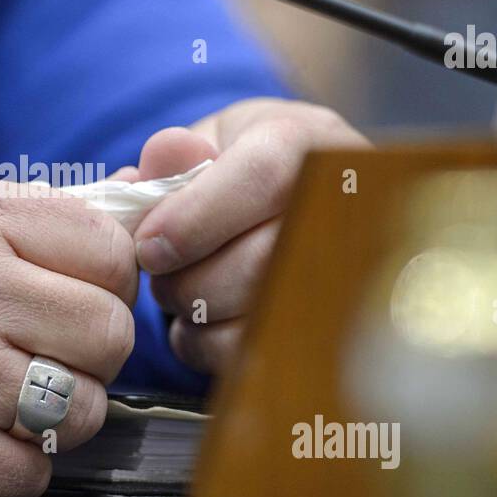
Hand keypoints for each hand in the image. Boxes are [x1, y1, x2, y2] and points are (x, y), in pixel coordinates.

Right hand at [0, 159, 136, 496]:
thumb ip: (14, 198)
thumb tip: (126, 200)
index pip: (110, 251)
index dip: (105, 279)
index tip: (75, 293)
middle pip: (110, 333)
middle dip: (91, 349)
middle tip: (49, 351)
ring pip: (83, 410)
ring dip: (57, 413)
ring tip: (5, 396)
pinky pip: (32, 472)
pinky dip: (13, 464)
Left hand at [133, 98, 367, 373]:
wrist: (280, 207)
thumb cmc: (234, 170)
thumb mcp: (206, 144)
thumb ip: (176, 154)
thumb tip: (163, 155)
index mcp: (310, 145)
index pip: (264, 177)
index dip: (196, 218)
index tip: (150, 246)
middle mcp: (343, 208)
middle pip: (260, 259)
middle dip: (186, 276)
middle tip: (156, 269)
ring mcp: (346, 273)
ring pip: (258, 311)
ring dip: (193, 309)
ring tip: (178, 286)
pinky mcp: (326, 329)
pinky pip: (254, 352)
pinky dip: (204, 342)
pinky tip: (198, 319)